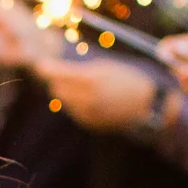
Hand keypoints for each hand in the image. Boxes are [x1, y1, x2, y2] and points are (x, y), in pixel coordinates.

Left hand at [32, 54, 158, 130]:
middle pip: (59, 89)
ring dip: (66, 93)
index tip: (41, 64)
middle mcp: (87, 99)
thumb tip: (55, 71)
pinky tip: (86, 98)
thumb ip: (79, 70)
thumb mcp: (105, 68)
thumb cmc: (126, 79)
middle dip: (57, 81)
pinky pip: (74, 112)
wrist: (146, 105)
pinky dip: (75, 104)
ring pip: (65, 102)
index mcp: (91, 80)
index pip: (60, 75)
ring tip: (77, 85)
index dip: (48, 69)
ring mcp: (88, 113)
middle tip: (59, 73)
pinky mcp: (90, 123)